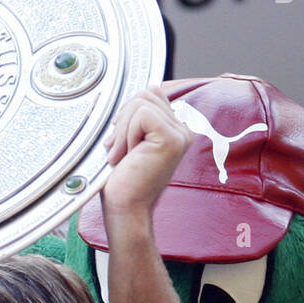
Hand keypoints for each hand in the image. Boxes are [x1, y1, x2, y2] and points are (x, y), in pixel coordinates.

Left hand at [101, 87, 191, 218]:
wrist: (125, 209)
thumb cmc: (123, 182)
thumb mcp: (128, 140)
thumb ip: (135, 117)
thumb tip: (132, 96)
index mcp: (174, 130)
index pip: (151, 94)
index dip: (128, 113)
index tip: (122, 142)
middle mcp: (182, 130)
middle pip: (145, 94)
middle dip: (124, 121)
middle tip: (121, 151)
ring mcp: (180, 134)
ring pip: (141, 102)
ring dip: (123, 130)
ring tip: (124, 155)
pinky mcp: (172, 138)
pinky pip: (141, 114)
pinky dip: (127, 134)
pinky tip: (129, 156)